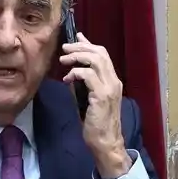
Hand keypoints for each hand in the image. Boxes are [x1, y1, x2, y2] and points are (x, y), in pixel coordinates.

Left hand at [59, 33, 130, 178]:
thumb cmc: (96, 122)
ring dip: (77, 56)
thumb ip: (83, 82)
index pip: (103, 55)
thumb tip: (72, 69)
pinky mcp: (102, 96)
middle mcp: (114, 81)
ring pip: (95, 60)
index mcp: (112, 81)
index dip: (89, 44)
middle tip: (65, 48)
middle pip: (100, 53)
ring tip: (63, 60)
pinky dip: (76, 72)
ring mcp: (109, 88)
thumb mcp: (88, 97)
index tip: (76, 37)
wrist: (105, 142)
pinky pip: (88, 75)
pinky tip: (67, 79)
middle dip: (80, 46)